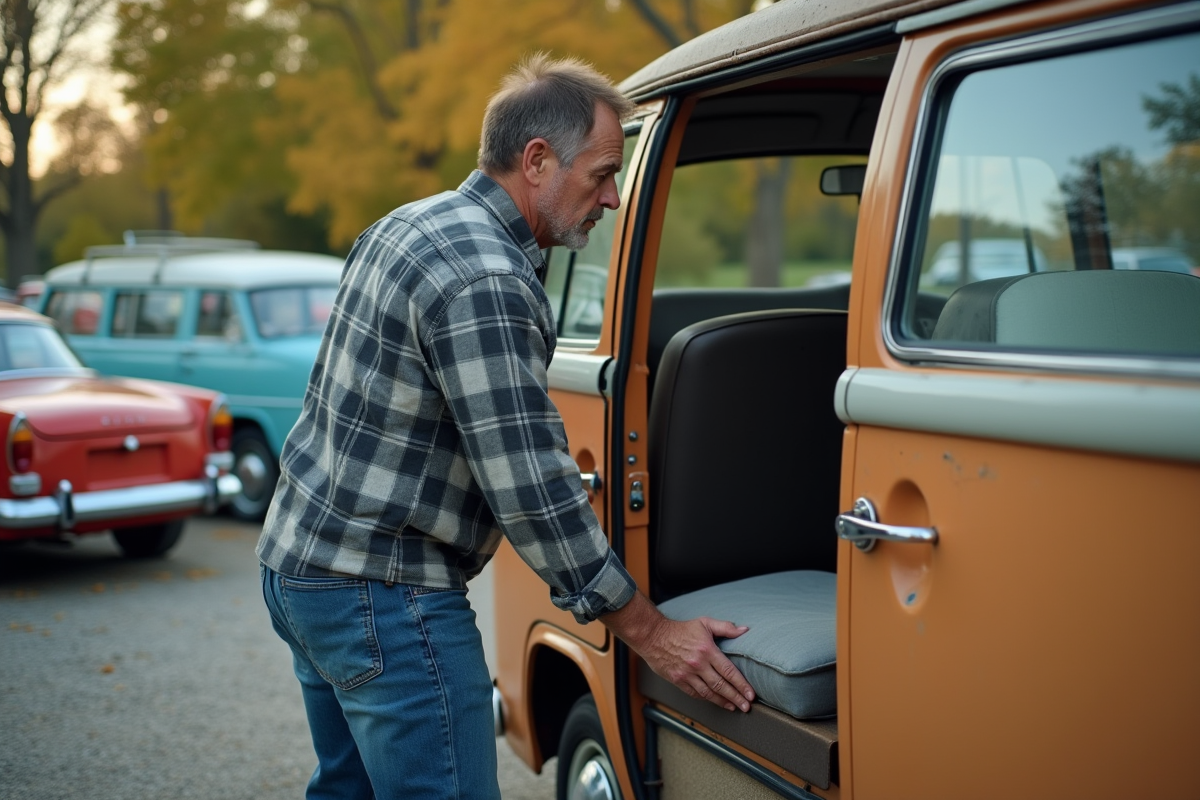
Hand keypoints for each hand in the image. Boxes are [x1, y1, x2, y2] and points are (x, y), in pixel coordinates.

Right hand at [601, 592, 755, 711]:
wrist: (653, 636)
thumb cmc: (681, 629)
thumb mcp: (704, 623)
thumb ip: (726, 627)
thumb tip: (745, 630)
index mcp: (707, 650)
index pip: (729, 671)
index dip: (741, 685)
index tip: (751, 695)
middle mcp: (698, 664)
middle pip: (721, 685)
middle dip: (736, 697)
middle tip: (747, 707)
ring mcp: (687, 674)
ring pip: (709, 693)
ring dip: (723, 702)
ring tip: (734, 707)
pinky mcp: (678, 680)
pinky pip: (695, 693)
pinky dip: (707, 699)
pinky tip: (715, 701)